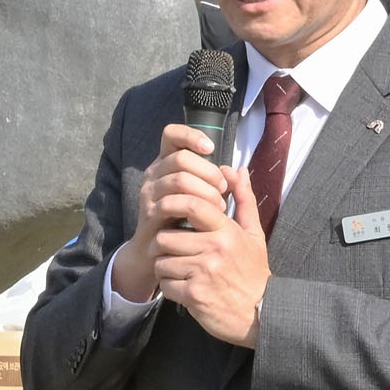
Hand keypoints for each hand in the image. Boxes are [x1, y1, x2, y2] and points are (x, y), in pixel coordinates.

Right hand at [111, 124, 230, 301]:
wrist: (157, 255)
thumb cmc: (185, 224)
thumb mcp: (205, 199)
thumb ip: (221, 184)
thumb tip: (239, 169)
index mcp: (166, 164)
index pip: (171, 135)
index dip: (190, 135)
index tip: (210, 149)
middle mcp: (154, 174)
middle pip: (180, 157)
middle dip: (208, 172)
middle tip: (223, 189)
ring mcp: (149, 193)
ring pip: (178, 178)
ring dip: (205, 191)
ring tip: (220, 206)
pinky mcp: (149, 213)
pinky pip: (171, 202)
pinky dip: (194, 208)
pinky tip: (207, 218)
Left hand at [153, 166, 270, 347]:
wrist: (261, 313)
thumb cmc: (254, 272)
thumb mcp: (253, 235)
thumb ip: (243, 200)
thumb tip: (236, 169)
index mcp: (227, 231)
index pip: (193, 205)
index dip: (171, 203)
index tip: (162, 207)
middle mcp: (215, 249)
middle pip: (167, 236)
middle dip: (162, 244)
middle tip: (168, 249)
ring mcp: (204, 273)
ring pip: (162, 261)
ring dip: (164, 266)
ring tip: (176, 269)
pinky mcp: (195, 295)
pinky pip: (166, 284)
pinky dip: (169, 287)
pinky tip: (181, 287)